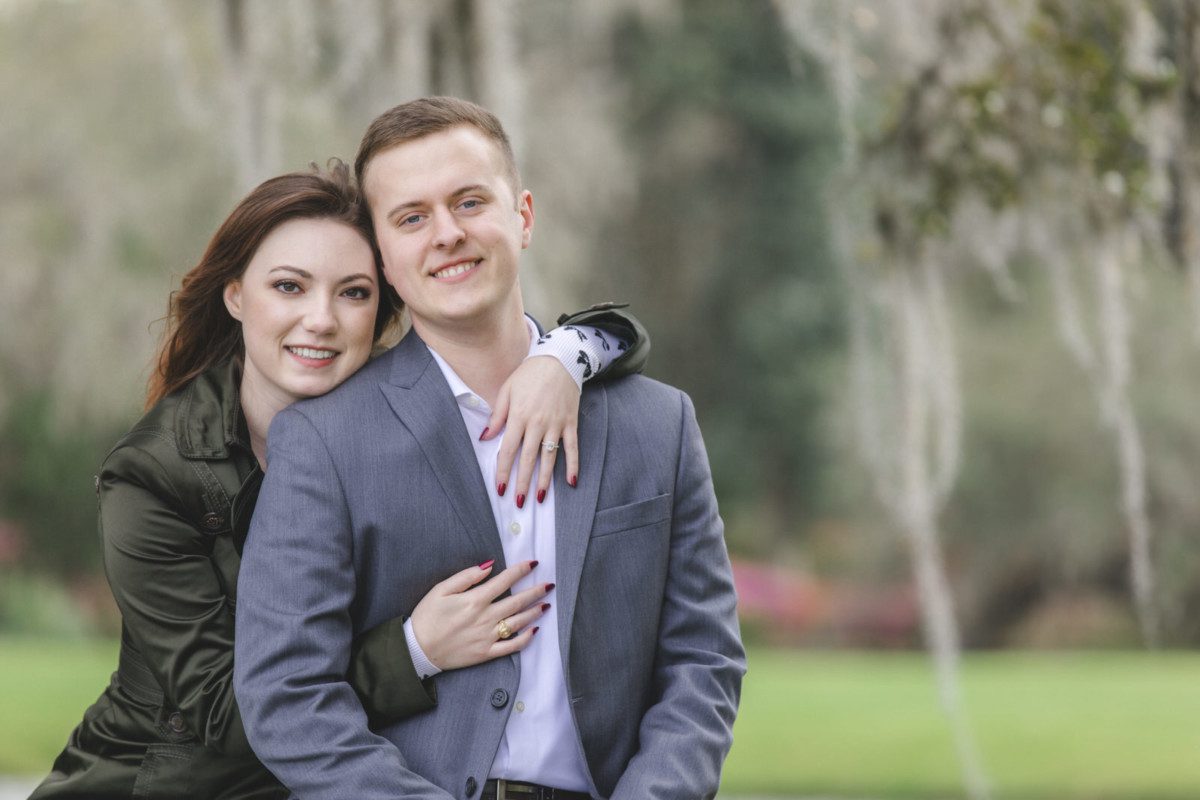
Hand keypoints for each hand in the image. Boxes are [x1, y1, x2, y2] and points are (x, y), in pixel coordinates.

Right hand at [409, 560, 553, 670]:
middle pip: (517, 601)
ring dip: (534, 612)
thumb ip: (466, 577)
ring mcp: (487, 637)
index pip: (505, 581)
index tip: (534, 563)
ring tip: (546, 604)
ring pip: (518, 622)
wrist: (417, 649)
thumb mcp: (441, 590)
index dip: (521, 570)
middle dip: (535, 591)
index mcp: (475, 600)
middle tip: (550, 585)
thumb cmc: (427, 616)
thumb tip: (489, 566)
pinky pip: (511, 647)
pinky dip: (525, 639)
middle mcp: (485, 618)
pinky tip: (534, 631)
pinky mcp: (486, 653)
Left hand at [483, 355, 580, 504]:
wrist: (559, 359)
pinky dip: (573, 464)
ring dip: (544, 479)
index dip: (504, 471)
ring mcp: (556, 424)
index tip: (501, 488)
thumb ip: (497, 415)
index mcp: (519, 416)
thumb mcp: (507, 390)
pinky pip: (572, 447)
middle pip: (527, 459)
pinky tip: (571, 481)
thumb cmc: (529, 374)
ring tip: (539, 498)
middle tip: (518, 501)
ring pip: (549, 457)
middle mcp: (537, 423)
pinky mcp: (570, 423)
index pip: (508, 450)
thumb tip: (485, 437)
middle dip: (522, 482)